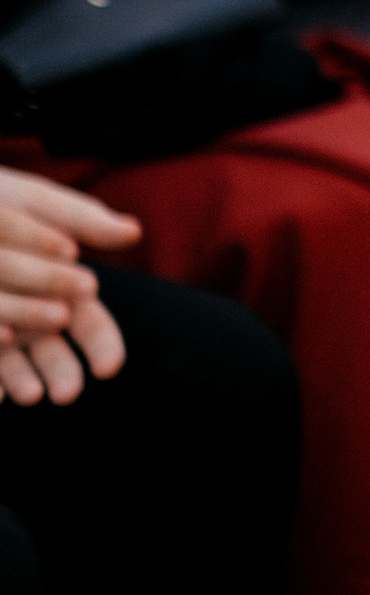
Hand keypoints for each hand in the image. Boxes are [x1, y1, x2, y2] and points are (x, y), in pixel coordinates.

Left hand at [0, 166, 139, 405]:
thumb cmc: (0, 198)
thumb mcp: (38, 202)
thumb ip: (83, 219)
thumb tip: (131, 232)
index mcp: (63, 290)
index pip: (93, 327)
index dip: (103, 348)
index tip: (108, 367)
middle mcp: (32, 315)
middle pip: (55, 354)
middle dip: (63, 376)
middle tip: (66, 394)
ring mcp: (0, 325)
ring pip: (15, 364)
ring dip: (22, 382)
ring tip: (30, 395)